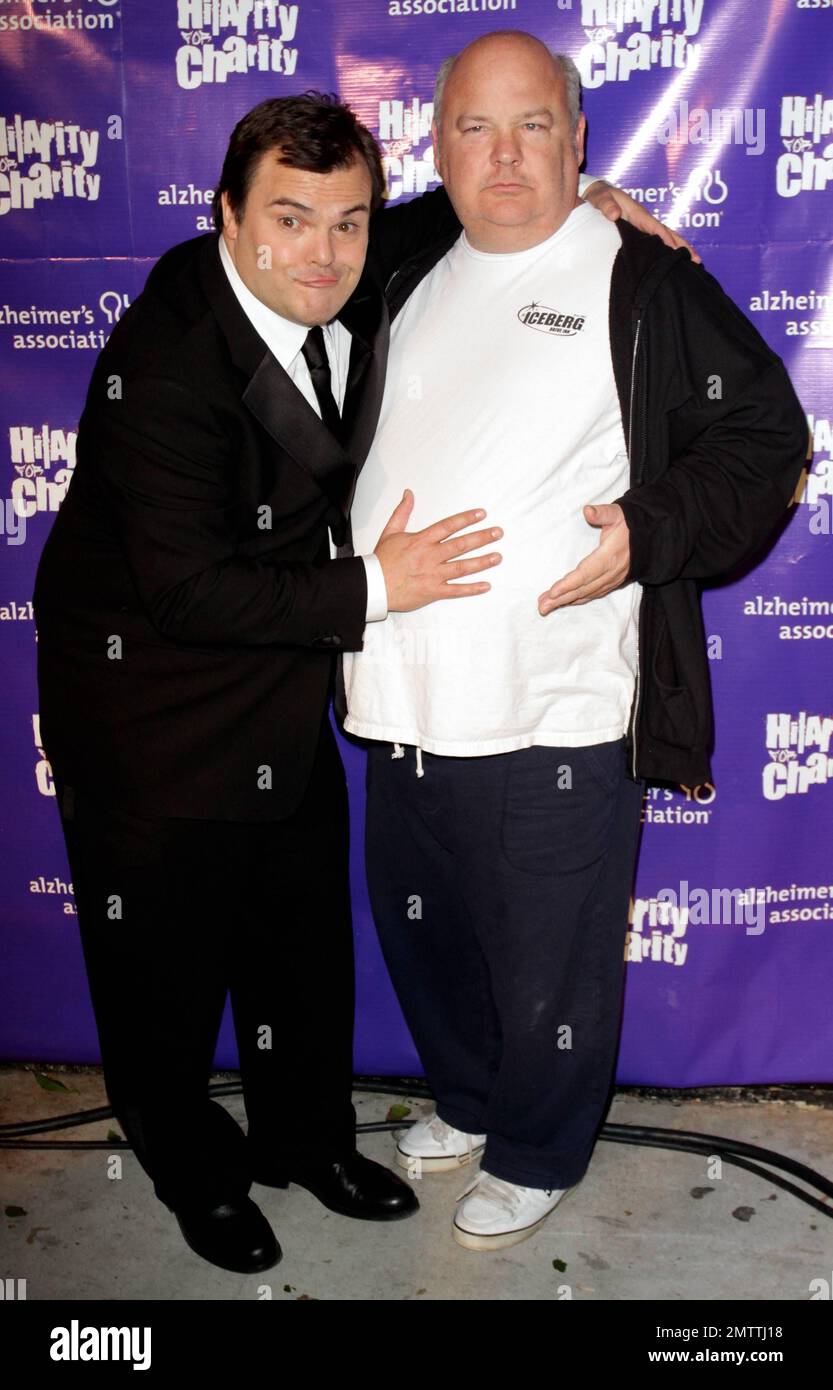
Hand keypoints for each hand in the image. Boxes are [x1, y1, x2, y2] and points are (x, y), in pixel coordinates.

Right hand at [374, 489, 501, 611]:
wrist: (373, 585)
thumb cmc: (381, 560)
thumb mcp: (390, 531)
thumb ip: (402, 512)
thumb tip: (408, 494)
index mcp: (421, 540)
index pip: (448, 526)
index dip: (466, 519)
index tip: (481, 514)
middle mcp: (430, 556)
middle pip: (461, 545)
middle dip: (481, 538)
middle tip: (498, 533)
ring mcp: (433, 575)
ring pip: (462, 567)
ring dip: (482, 561)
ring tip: (498, 556)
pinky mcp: (433, 591)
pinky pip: (456, 591)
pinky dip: (471, 589)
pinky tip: (486, 585)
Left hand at [538, 502, 629, 613]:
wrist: (652, 537)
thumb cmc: (630, 524)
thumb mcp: (617, 513)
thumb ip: (602, 513)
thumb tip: (587, 510)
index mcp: (610, 556)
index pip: (586, 573)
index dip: (569, 584)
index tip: (552, 592)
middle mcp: (612, 572)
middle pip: (583, 589)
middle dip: (561, 599)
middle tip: (541, 606)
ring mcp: (613, 580)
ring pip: (587, 594)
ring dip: (566, 602)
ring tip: (546, 607)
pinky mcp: (613, 583)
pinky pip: (594, 594)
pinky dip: (578, 600)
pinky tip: (565, 602)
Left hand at [582, 179, 701, 263]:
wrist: (595, 193)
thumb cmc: (598, 196)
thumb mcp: (599, 198)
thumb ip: (606, 205)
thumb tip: (615, 214)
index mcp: (637, 213)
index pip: (655, 228)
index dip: (665, 238)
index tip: (674, 249)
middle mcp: (645, 219)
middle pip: (668, 233)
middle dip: (682, 245)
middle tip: (696, 260)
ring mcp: (644, 225)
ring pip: (667, 237)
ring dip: (680, 248)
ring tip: (694, 262)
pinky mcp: (641, 230)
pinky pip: (658, 240)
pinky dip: (670, 248)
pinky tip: (673, 259)